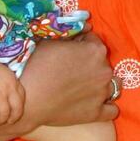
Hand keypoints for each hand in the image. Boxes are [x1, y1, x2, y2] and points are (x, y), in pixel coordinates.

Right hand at [0, 33, 117, 140]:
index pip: (93, 40)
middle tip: (71, 69)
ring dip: (101, 83)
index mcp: (96, 50)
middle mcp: (105, 70)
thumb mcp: (51, 41)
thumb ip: (71, 33)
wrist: (27, 99)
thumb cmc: (35, 66)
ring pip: (112, 85)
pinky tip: (94, 104)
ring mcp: (103, 93)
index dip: (80, 44)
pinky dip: (105, 107)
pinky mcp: (97, 113)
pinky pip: (112, 111)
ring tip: (83, 87)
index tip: (69, 51)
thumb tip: (86, 27)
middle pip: (102, 62)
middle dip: (90, 63)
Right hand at [0, 61, 24, 129]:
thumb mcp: (5, 74)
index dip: (19, 107)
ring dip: (1, 121)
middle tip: (9, 122)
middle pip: (17, 109)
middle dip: (14, 118)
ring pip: (4, 114)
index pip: (22, 98)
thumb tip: (9, 96)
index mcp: (15, 82)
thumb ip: (9, 84)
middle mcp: (9, 89)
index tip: (15, 111)